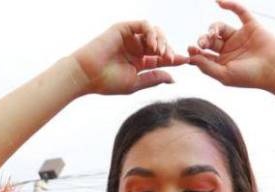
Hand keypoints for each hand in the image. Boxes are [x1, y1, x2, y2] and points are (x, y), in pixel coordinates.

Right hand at [70, 20, 187, 95]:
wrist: (88, 75)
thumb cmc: (108, 82)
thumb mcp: (136, 82)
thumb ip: (154, 78)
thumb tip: (173, 78)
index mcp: (140, 62)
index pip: (161, 58)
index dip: (174, 58)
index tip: (186, 60)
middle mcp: (136, 48)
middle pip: (161, 44)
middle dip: (169, 49)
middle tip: (171, 58)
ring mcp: (131, 38)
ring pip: (154, 32)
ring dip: (161, 41)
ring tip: (160, 52)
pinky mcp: (124, 28)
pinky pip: (143, 24)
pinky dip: (151, 32)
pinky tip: (152, 44)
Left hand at [188, 0, 274, 96]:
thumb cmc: (250, 77)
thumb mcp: (224, 75)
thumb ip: (206, 67)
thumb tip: (190, 58)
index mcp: (222, 63)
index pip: (204, 55)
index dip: (195, 51)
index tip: (190, 48)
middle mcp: (229, 49)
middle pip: (210, 40)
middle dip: (204, 39)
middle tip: (203, 42)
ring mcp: (240, 37)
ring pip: (220, 27)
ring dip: (213, 27)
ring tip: (213, 34)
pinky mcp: (251, 26)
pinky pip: (239, 12)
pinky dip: (230, 4)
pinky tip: (218, 1)